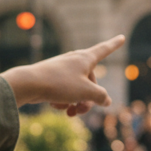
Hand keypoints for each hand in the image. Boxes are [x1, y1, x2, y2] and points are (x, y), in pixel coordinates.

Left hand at [1, 35, 124, 114]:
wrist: (28, 84)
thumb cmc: (59, 84)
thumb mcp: (86, 92)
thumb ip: (101, 96)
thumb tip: (106, 100)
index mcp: (85, 59)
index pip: (104, 49)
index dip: (114, 44)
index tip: (122, 37)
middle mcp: (74, 61)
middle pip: (91, 82)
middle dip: (89, 99)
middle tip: (81, 111)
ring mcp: (62, 69)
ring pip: (78, 89)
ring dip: (76, 103)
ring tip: (69, 113)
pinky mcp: (52, 78)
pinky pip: (65, 91)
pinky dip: (64, 101)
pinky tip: (56, 107)